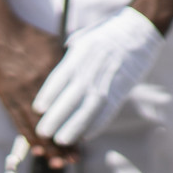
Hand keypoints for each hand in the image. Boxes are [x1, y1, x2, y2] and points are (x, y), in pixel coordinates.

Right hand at [0, 0, 74, 167]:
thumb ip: (66, 67)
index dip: (75, 128)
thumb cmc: (27, 35)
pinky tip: (36, 148)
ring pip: (34, 127)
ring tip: (57, 162)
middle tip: (72, 160)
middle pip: (51, 124)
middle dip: (62, 145)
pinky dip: (28, 136)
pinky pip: (18, 121)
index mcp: (51, 75)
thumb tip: (83, 79)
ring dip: (46, 147)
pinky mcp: (5, 95)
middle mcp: (35, 88)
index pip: (66, 110)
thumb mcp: (53, 46)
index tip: (83, 143)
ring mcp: (18, 93)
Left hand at [32, 5, 164, 145]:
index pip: (59, 78)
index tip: (37, 109)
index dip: (48, 95)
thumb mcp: (81, 42)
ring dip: (73, 126)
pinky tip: (85, 136)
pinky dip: (96, 124)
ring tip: (60, 139)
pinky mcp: (121, 91)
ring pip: (88, 108)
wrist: (135, 33)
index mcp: (79, 56)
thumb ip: (68, 60)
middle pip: (71, 97)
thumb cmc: (104, 36)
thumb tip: (53, 79)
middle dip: (56, 117)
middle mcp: (92, 70)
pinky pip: (107, 111)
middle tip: (42, 132)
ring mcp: (107, 82)